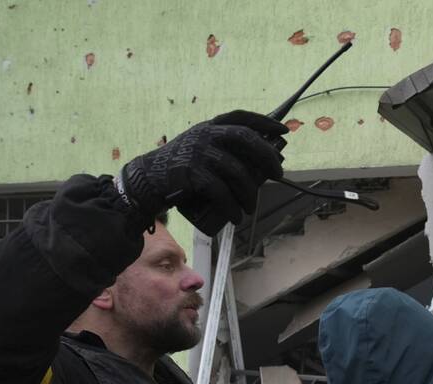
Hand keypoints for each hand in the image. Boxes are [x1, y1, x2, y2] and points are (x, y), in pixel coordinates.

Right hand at [119, 110, 286, 234]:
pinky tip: (237, 216)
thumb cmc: (182, 167)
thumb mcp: (201, 148)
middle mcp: (205, 135)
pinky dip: (231, 206)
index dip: (265, 122)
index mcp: (210, 127)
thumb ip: (224, 149)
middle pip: (245, 139)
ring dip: (250, 192)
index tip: (283, 131)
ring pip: (236, 170)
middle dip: (267, 156)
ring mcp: (198, 152)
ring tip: (251, 207)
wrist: (149, 179)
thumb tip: (260, 163)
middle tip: (278, 174)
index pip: (242, 117)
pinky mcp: (191, 172)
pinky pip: (220, 191)